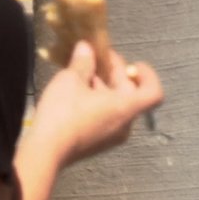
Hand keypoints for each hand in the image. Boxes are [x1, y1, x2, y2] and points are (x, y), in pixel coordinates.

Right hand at [21, 41, 162, 170]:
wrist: (44, 151)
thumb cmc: (63, 113)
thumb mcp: (71, 80)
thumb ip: (83, 62)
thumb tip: (86, 48)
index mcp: (125, 108)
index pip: (154, 93)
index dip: (148, 75)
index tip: (134, 64)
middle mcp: (124, 124)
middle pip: (132, 95)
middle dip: (117, 74)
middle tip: (98, 58)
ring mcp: (111, 137)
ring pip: (117, 106)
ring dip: (105, 86)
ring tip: (83, 73)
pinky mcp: (97, 143)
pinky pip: (106, 117)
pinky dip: (98, 101)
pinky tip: (77, 92)